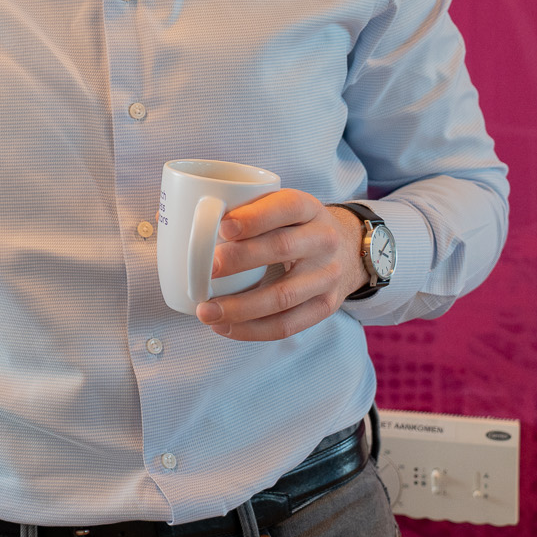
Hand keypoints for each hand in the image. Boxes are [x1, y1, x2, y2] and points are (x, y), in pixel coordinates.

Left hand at [195, 192, 367, 340]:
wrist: (346, 251)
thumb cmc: (295, 227)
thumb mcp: (282, 208)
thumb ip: (249, 211)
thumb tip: (191, 221)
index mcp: (309, 208)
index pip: (286, 207)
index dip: (255, 217)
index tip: (222, 227)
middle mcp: (324, 240)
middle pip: (282, 248)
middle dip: (241, 260)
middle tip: (207, 269)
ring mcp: (328, 276)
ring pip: (283, 296)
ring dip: (240, 307)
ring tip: (206, 311)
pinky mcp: (326, 307)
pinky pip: (287, 325)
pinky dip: (252, 330)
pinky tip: (225, 327)